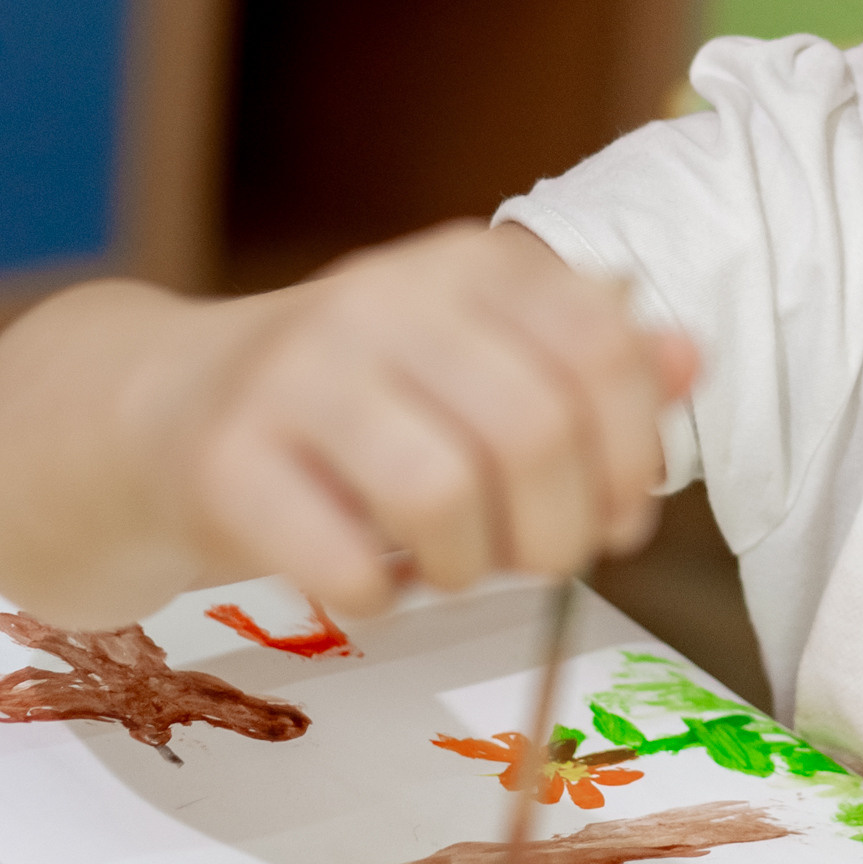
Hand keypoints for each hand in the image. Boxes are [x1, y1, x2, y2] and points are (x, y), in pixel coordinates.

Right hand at [124, 225, 695, 620]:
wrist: (170, 409)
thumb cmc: (362, 402)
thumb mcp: (487, 360)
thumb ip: (595, 365)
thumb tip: (691, 358)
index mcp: (471, 267)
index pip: (603, 351)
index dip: (633, 455)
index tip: (620, 515)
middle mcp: (385, 298)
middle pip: (533, 430)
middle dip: (558, 529)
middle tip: (539, 560)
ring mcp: (298, 374)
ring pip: (443, 494)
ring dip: (470, 566)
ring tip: (452, 565)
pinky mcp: (228, 460)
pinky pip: (345, 561)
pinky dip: (379, 597)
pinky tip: (369, 578)